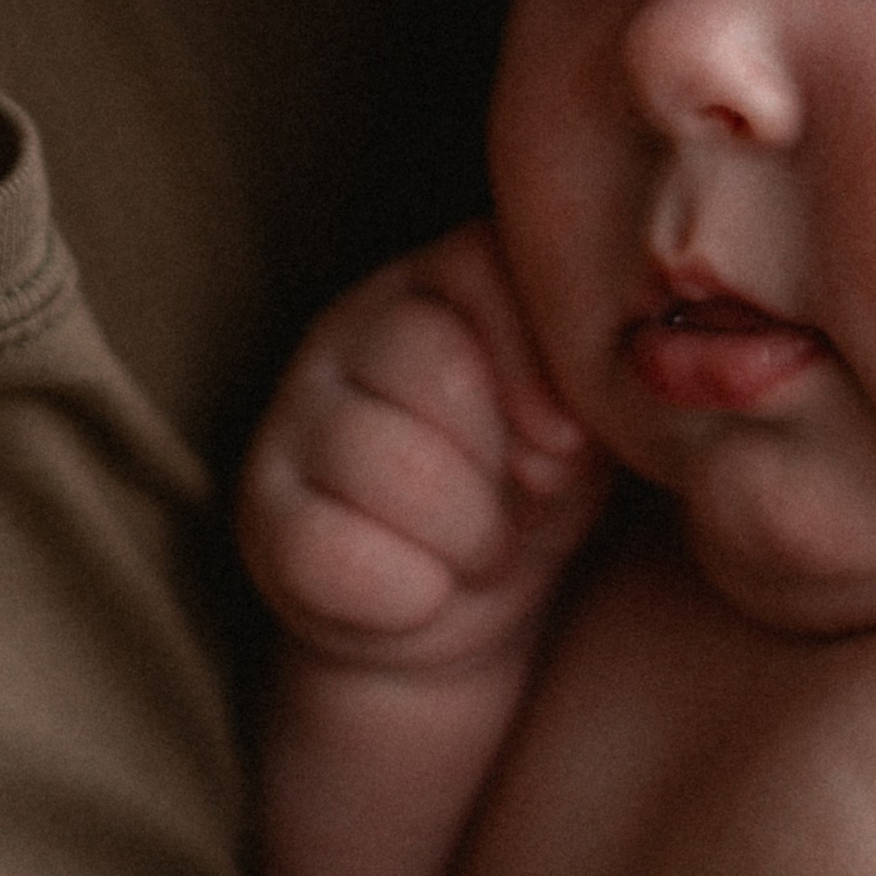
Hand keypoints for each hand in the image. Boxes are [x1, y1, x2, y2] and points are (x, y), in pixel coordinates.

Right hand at [238, 223, 607, 676]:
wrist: (453, 608)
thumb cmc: (534, 489)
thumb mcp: (582, 421)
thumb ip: (592, 375)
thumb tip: (614, 382)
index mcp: (437, 282)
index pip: (479, 267)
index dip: (535, 365)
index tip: (566, 445)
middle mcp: (352, 327)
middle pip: (434, 366)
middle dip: (503, 462)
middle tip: (523, 505)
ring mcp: (294, 416)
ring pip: (385, 459)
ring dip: (465, 535)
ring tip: (480, 552)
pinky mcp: (261, 514)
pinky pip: (330, 550)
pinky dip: (406, 594)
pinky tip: (423, 593)